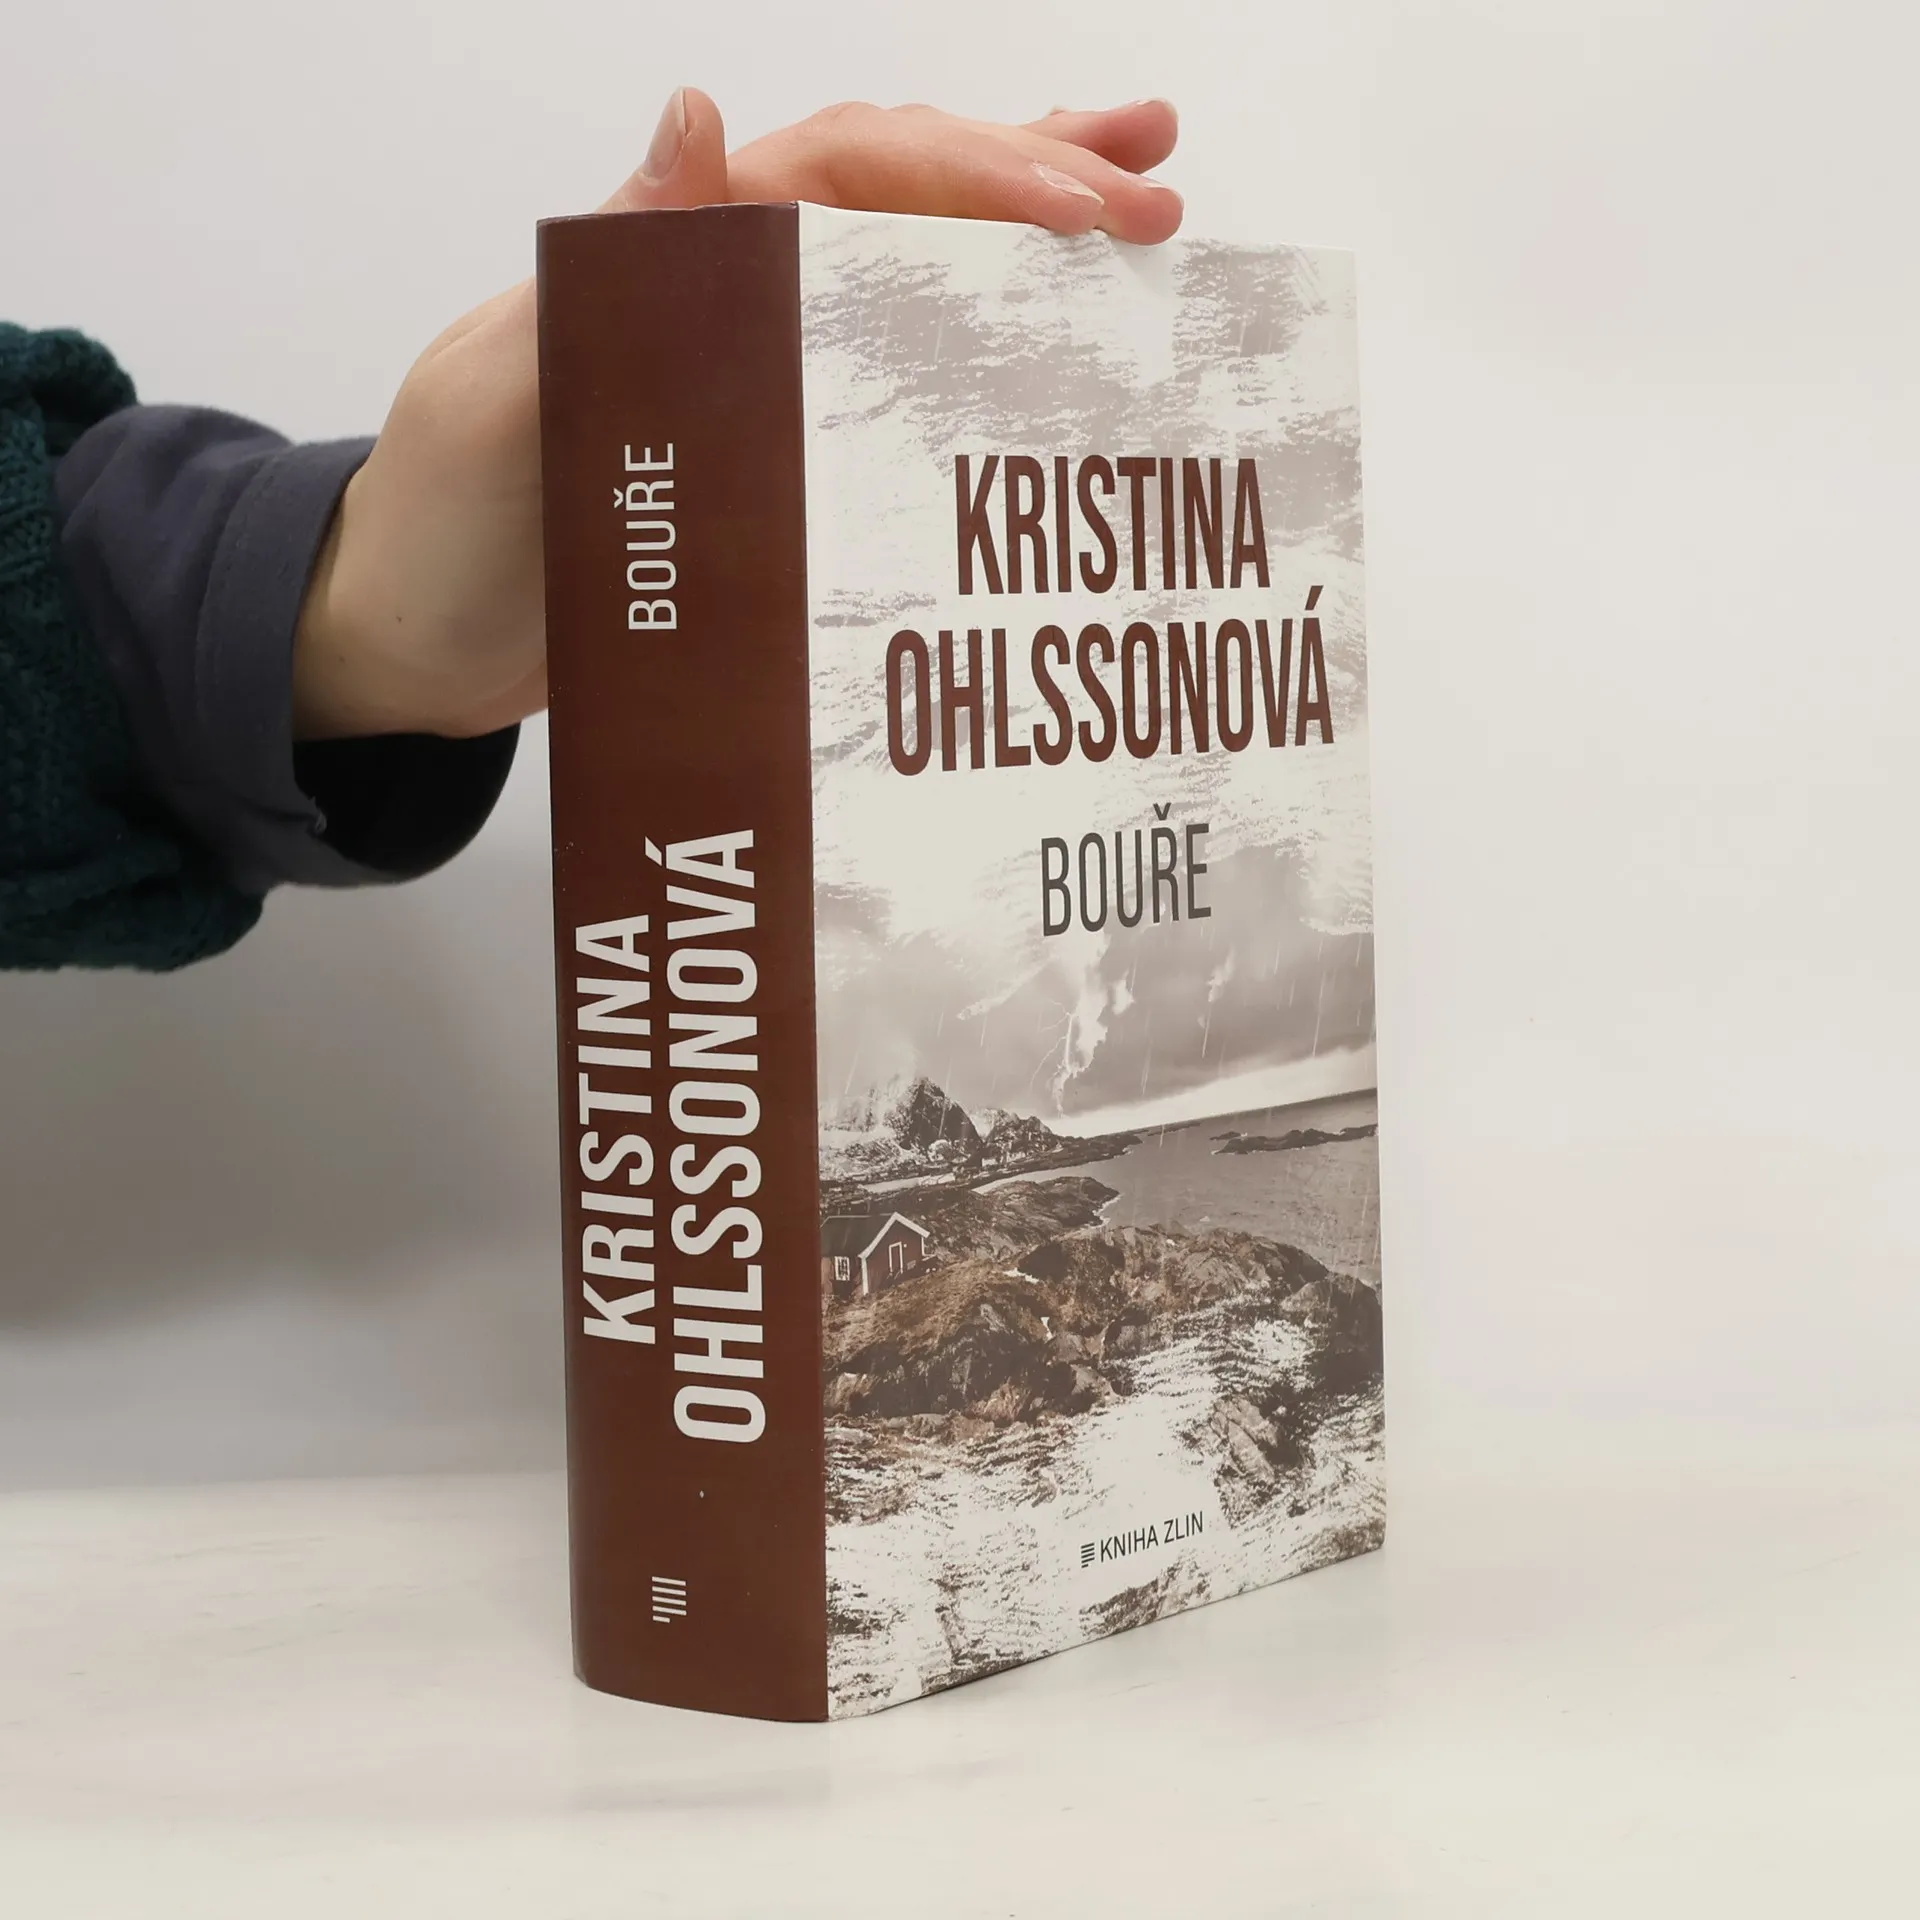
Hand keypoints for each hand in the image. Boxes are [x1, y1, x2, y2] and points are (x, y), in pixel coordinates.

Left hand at [292, 90, 1182, 740]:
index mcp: (671, 253)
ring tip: (1144, 219)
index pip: (846, 175)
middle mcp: (727, 292)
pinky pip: (886, 379)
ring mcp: (754, 368)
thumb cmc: (438, 525)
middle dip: (1033, 179)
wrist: (406, 647)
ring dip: (1021, 240)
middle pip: (898, 197)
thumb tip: (697, 121)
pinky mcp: (767, 450)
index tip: (1084, 218)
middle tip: (1158, 193)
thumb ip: (601, 272)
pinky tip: (1042, 367)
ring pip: (905, 271)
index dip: (972, 180)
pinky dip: (970, 360)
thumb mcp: (499, 396)